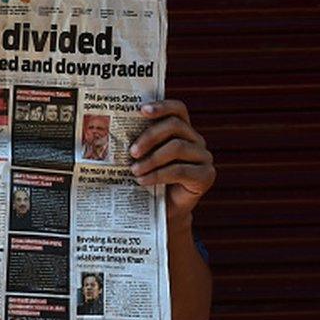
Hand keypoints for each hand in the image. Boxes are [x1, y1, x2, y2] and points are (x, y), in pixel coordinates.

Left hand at [129, 99, 215, 219]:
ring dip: (152, 159)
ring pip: (177, 147)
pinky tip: (143, 181)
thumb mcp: (143, 159)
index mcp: (182, 131)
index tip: (141, 110)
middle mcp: (196, 140)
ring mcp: (204, 157)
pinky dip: (158, 175)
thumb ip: (138, 144)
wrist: (164, 212)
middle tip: (131, 151)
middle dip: (150, 136)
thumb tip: (113, 131)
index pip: (178, 109)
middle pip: (175, 126)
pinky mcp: (206, 176)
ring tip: (134, 170)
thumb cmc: (150, 181)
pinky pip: (180, 170)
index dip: (162, 106)